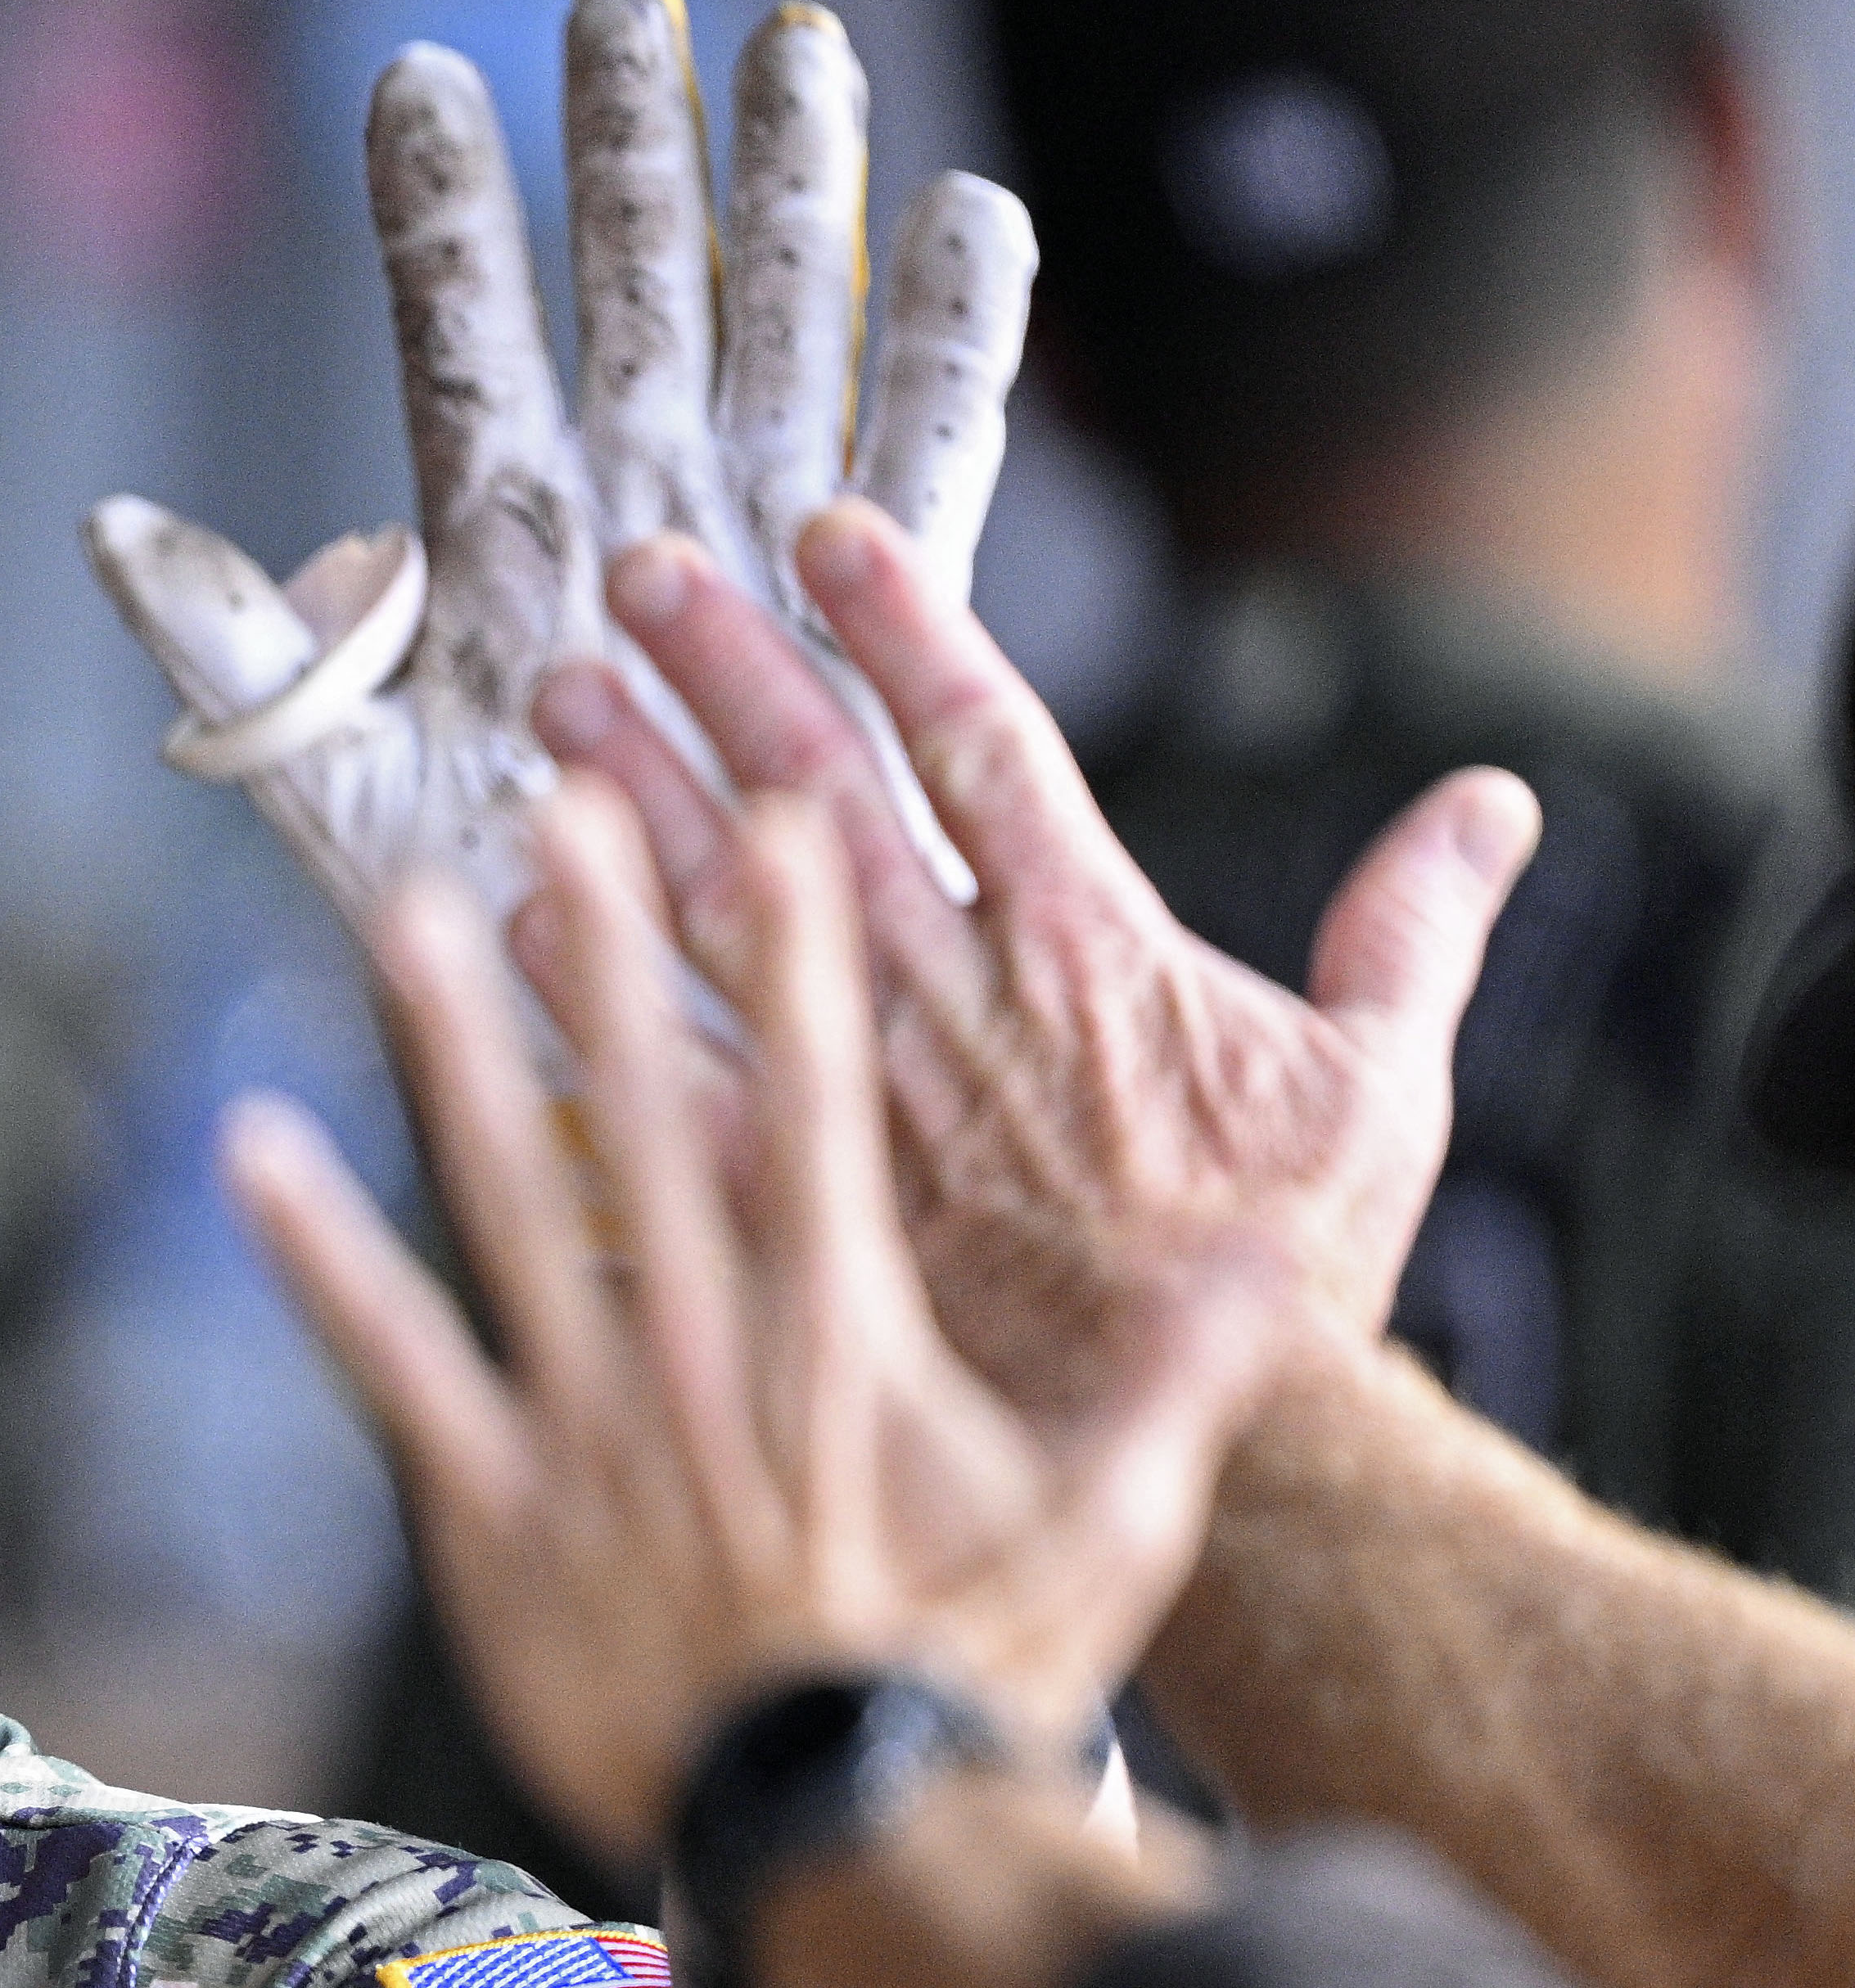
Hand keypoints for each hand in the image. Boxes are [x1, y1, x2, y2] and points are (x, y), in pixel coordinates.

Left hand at [91, 0, 1030, 923]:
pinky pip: (927, 450)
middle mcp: (628, 502)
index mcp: (492, 535)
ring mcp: (756, 535)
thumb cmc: (470, 924)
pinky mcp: (876, 600)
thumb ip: (234, 657)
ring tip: (797, 47)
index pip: (459, 334)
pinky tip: (968, 213)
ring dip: (792, 190)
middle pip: (631, 284)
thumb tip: (112, 530)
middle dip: (630, 141)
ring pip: (781, 323)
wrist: (618, 1033)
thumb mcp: (327, 790)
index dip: (442, 213)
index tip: (416, 80)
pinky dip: (952, 340)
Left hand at [224, 782, 1286, 1861]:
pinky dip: (318, 1259)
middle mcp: (705, 1358)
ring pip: (509, 1204)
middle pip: (654, 1114)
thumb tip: (1274, 1264)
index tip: (775, 826)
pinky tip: (253, 1152)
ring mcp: (588, 1430)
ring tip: (408, 913)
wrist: (844, 1844)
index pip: (819, 1112)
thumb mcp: (1111, 1528)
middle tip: (569, 798)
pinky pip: (387, 1365)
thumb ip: (1182, 1383)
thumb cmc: (974, 1682)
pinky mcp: (491, 1513)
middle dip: (614, 947)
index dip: (797, 963)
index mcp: (843, 1342)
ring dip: (457, 1052)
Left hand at [537, 504, 1537, 1403]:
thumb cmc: (1291, 1285)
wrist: (1220, 1456)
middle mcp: (956, 1018)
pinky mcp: (788, 1220)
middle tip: (634, 578)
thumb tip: (1491, 803)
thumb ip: (1409, 937)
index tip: (826, 531)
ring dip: (629, 814)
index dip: (904, 631)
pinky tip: (497, 938)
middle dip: (725, 684)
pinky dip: (576, 1019)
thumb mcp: (1383, 1100)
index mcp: (1091, 960)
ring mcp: (860, 1114)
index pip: (985, 752)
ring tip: (546, 718)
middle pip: (817, 813)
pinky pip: (654, 1111)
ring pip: (712, 937)